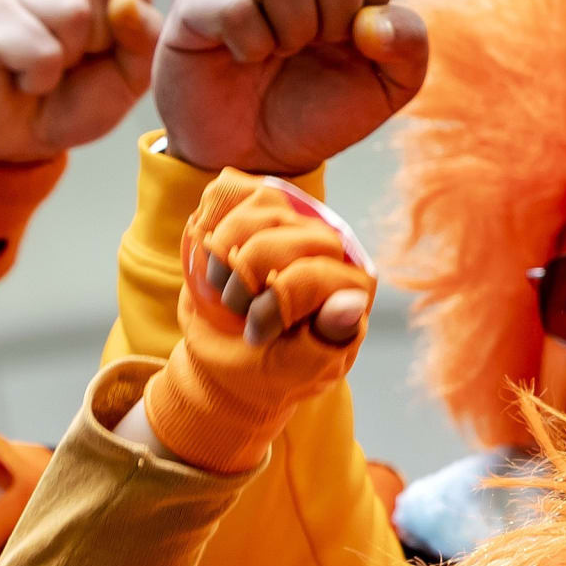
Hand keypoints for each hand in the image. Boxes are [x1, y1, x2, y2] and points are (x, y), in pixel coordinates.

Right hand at [0, 0, 159, 163]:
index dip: (134, 13)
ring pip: (73, 10)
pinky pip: (40, 48)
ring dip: (67, 56)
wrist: (18, 136)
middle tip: (75, 58)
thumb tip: (125, 1)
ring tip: (48, 63)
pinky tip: (21, 74)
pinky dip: (40, 77)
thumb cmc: (77, 97)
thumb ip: (146, 36)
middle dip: (102, 37)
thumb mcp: (132, 75)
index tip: (110, 43)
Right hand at [135, 169, 374, 473]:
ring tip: (226, 290)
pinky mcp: (259, 212)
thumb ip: (329, 336)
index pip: (314, 274)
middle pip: (286, 235)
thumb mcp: (301, 366)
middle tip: (236, 309)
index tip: (256, 336)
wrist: (229, 361)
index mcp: (353, 286)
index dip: (274, 303)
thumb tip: (351, 302)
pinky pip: (233, 194)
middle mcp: (333, 248)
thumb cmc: (272, 370)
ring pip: (261, 209)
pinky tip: (212, 258)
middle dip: (245, 274)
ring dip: (225, 253)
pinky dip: (212, 225)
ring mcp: (296, 224)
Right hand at [155, 0, 427, 172]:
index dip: (371, 3)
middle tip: (310, 48)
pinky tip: (244, 55)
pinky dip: (251, 45)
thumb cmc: (319, 106)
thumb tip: (376, 21)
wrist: (257, 151)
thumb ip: (409, 47)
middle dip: (335, 21)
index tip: (349, 38)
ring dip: (292, 32)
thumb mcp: (387, 87)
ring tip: (277, 50)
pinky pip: (233, 5)